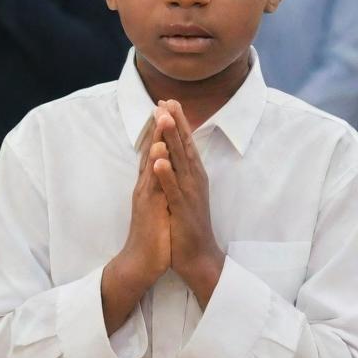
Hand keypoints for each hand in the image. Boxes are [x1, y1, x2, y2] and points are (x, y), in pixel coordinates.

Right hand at [115, 117, 171, 285]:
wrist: (141, 262)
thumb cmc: (153, 234)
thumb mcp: (157, 203)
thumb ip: (158, 184)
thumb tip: (163, 168)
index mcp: (150, 183)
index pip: (155, 151)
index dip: (160, 129)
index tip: (166, 108)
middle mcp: (145, 185)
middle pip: (152, 150)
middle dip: (157, 126)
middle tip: (162, 101)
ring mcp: (146, 195)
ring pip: (152, 162)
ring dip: (156, 139)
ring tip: (161, 117)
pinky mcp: (149, 208)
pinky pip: (154, 184)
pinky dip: (156, 167)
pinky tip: (159, 153)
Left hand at [152, 100, 224, 306]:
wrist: (198, 256)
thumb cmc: (188, 223)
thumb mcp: (184, 192)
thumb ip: (180, 171)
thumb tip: (173, 151)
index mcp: (193, 174)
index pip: (184, 143)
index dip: (177, 122)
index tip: (168, 101)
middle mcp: (194, 179)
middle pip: (183, 146)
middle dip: (175, 123)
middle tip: (167, 101)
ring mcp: (189, 194)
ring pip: (179, 162)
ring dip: (172, 140)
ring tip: (165, 119)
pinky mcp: (182, 210)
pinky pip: (172, 190)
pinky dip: (166, 175)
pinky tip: (159, 161)